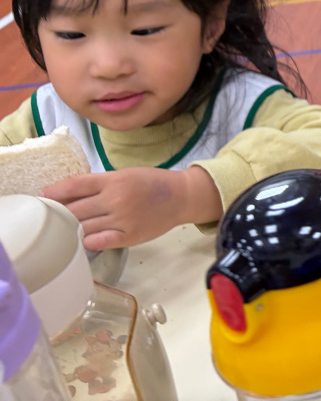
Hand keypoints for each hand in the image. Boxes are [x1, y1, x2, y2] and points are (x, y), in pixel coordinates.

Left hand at [42, 166, 222, 250]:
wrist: (181, 197)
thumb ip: (100, 183)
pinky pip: (99, 242)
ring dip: (70, 228)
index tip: (44, 196)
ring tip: (61, 229)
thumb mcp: (126, 174)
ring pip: (84, 226)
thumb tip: (70, 193)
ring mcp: (122, 219)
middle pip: (75, 209)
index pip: (76, 185)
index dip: (56, 191)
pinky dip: (87, 241)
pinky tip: (82, 239)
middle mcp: (116, 199)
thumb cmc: (152, 183)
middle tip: (48, 215)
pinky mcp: (129, 236)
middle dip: (58, 212)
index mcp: (114, 180)